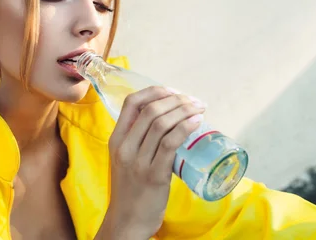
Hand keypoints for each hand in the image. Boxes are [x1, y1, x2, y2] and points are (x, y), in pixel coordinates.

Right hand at [96, 86, 205, 238]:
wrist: (127, 222)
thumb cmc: (130, 190)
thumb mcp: (125, 160)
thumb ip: (137, 141)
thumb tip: (166, 120)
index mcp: (116, 140)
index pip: (131, 102)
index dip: (155, 92)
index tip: (174, 93)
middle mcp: (124, 147)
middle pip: (151, 110)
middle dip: (177, 100)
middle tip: (194, 101)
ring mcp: (138, 161)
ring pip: (161, 124)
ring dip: (184, 111)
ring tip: (199, 108)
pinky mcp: (154, 175)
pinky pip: (169, 143)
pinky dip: (185, 128)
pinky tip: (196, 122)